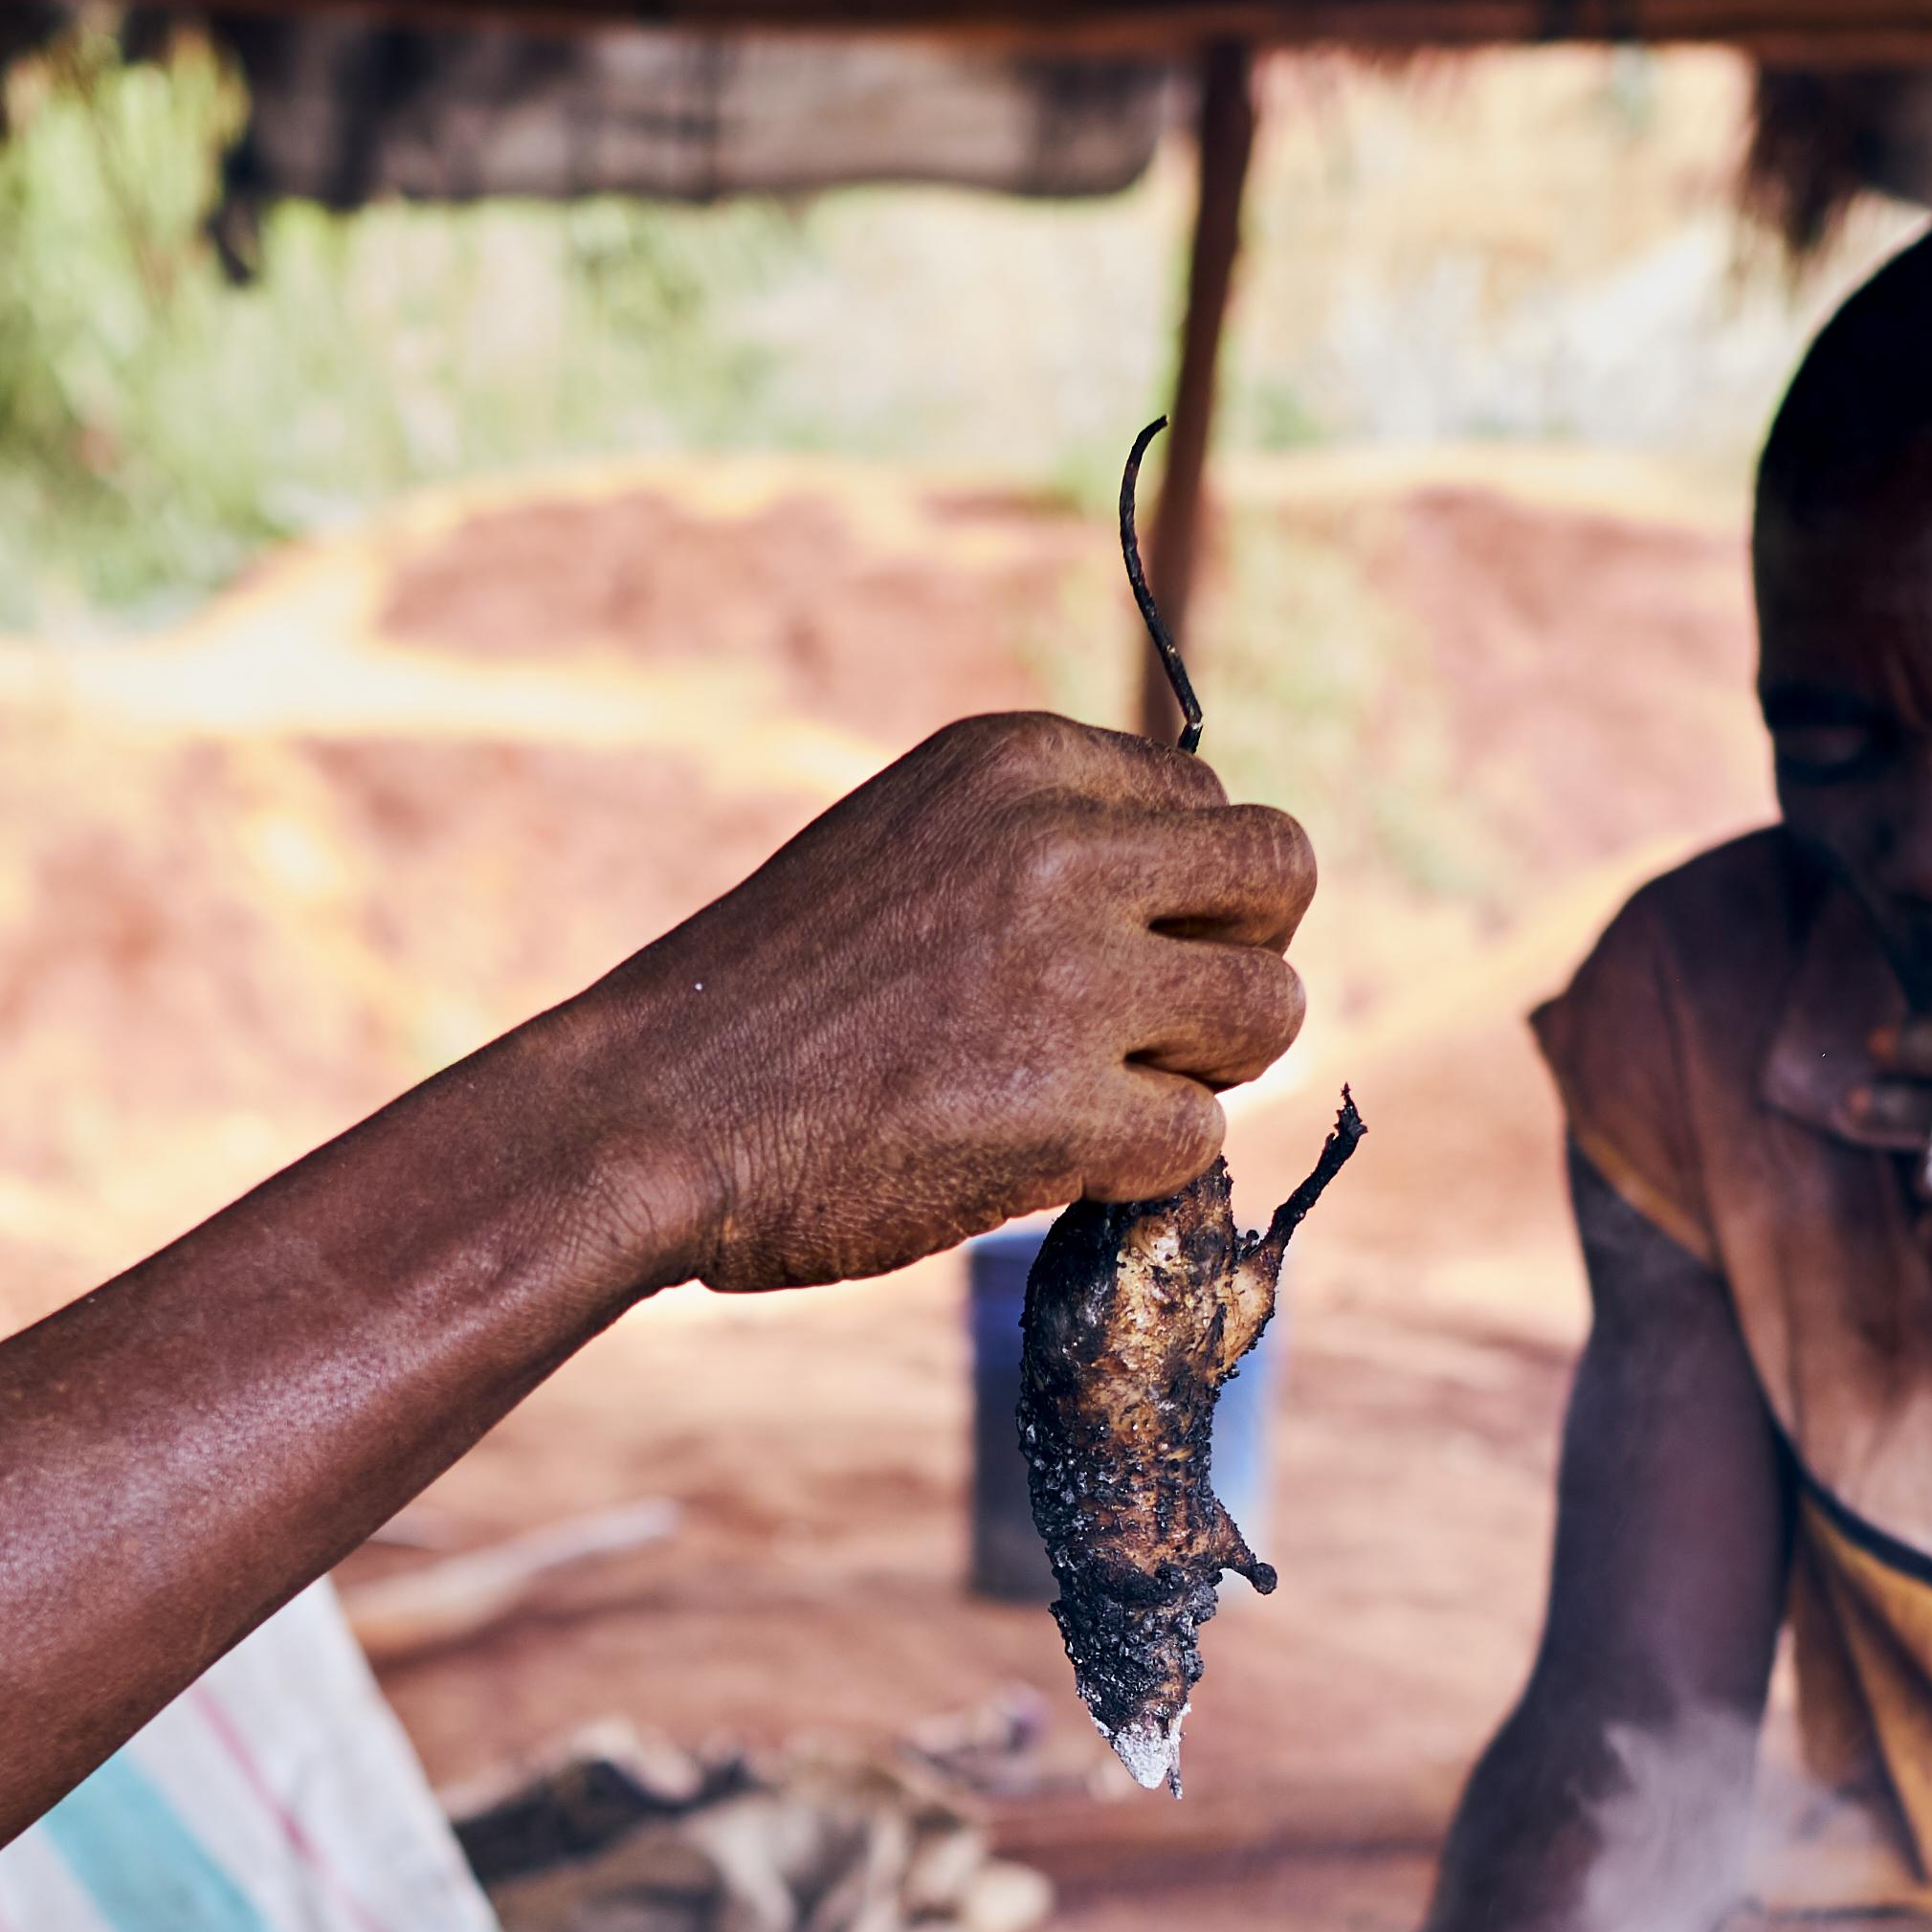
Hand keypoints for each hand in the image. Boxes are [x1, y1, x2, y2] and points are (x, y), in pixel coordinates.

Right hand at [564, 711, 1314, 1291]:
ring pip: (1268, 1011)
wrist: (648, 1114)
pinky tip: (1042, 1162)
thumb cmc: (765, 999)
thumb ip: (1039, 845)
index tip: (1116, 958)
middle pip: (1283, 876)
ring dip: (1207, 1071)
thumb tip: (1195, 896)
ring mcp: (1070, 981)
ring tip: (1099, 1098)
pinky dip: (1140, 1169)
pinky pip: (1199, 1138)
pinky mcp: (1068, 1112)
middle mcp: (1058, 849)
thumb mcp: (904, 846)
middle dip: (1244, 956)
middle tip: (1164, 1027)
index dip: (1187, 900)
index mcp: (1016, 762)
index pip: (1211, 808)